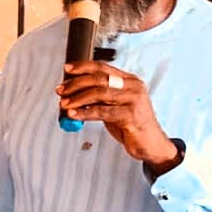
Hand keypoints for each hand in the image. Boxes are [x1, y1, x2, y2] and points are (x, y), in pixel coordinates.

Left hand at [56, 61, 180, 173]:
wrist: (150, 144)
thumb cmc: (131, 124)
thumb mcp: (113, 106)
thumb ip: (98, 98)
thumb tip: (72, 91)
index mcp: (129, 81)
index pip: (103, 67)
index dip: (83, 67)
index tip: (67, 70)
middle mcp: (133, 87)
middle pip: (99, 79)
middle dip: (76, 84)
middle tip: (61, 90)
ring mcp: (133, 100)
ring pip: (99, 94)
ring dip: (78, 98)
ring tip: (64, 104)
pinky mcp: (131, 116)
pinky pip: (102, 112)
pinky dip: (85, 113)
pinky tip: (73, 115)